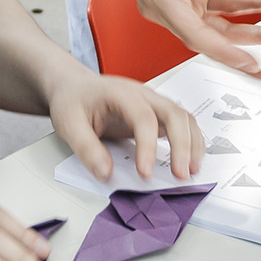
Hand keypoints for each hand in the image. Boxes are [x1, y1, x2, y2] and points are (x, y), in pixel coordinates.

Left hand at [45, 69, 204, 180]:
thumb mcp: (68, 123)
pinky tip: (190, 160)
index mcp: (121, 93)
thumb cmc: (73, 100)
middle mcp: (142, 94)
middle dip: (182, 145)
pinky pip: (181, 124)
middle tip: (182, 174)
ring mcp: (152, 102)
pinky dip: (191, 141)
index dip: (148, 147)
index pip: (143, 118)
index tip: (145, 173)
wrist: (74, 86)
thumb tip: (106, 172)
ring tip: (191, 171)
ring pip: (183, 117)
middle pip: (174, 114)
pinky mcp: (156, 113)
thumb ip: (86, 148)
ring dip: (192, 144)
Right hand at [109, 0, 260, 81]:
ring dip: (245, 22)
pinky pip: (212, 6)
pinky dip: (236, 4)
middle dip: (242, 42)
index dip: (224, 51)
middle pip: (206, 34)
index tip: (248, 63)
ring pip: (213, 22)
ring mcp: (171, 1)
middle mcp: (162, 5)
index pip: (195, 35)